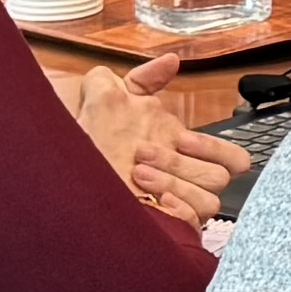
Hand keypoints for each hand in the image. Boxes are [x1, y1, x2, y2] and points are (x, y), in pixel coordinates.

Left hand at [58, 52, 249, 222]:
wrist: (59, 186)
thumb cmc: (85, 146)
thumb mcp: (106, 100)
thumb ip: (140, 79)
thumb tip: (172, 61)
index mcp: (178, 152)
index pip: (230, 158)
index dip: (220, 150)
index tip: (186, 141)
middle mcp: (182, 181)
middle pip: (218, 176)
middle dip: (182, 162)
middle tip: (141, 153)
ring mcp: (176, 208)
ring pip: (209, 200)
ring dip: (174, 183)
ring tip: (137, 176)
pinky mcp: (167, 230)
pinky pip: (193, 225)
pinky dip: (177, 211)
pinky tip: (151, 202)